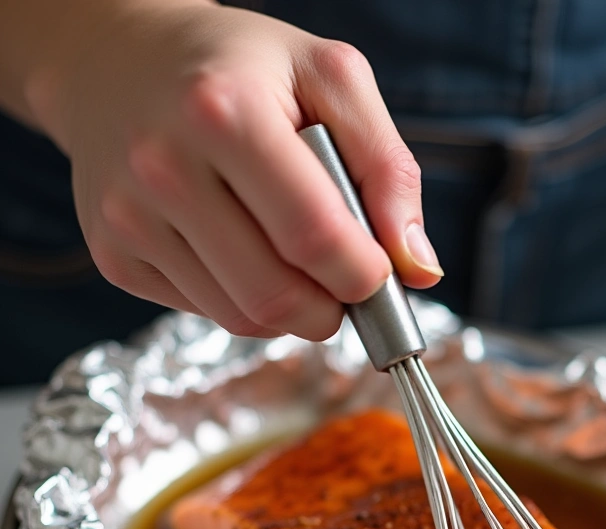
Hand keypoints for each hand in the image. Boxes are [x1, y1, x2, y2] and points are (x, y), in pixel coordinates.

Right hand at [29, 0, 441, 340]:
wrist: (115, 57)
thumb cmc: (237, 66)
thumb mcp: (330, 78)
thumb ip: (389, 169)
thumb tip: (419, 269)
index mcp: (225, 112)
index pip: (315, 237)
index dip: (364, 275)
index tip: (378, 271)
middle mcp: (163, 168)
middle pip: (277, 297)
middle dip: (332, 309)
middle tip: (345, 282)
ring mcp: (129, 218)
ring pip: (243, 319)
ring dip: (293, 312)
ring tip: (296, 259)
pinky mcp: (113, 255)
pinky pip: (207, 314)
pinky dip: (245, 301)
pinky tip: (243, 251)